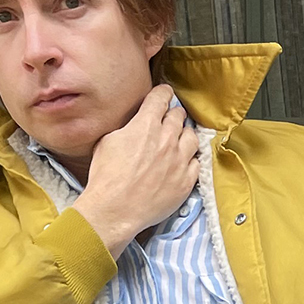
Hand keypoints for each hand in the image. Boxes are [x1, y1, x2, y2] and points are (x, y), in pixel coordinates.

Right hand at [72, 85, 198, 257]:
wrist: (114, 210)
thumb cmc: (106, 177)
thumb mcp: (108, 141)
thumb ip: (128, 128)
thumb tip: (135, 126)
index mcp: (146, 125)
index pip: (162, 96)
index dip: (163, 93)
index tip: (164, 94)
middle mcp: (167, 139)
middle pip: (178, 115)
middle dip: (172, 115)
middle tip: (168, 121)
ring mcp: (179, 160)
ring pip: (192, 137)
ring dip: (184, 136)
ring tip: (177, 142)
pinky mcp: (186, 181)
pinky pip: (197, 163)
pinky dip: (190, 160)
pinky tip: (182, 163)